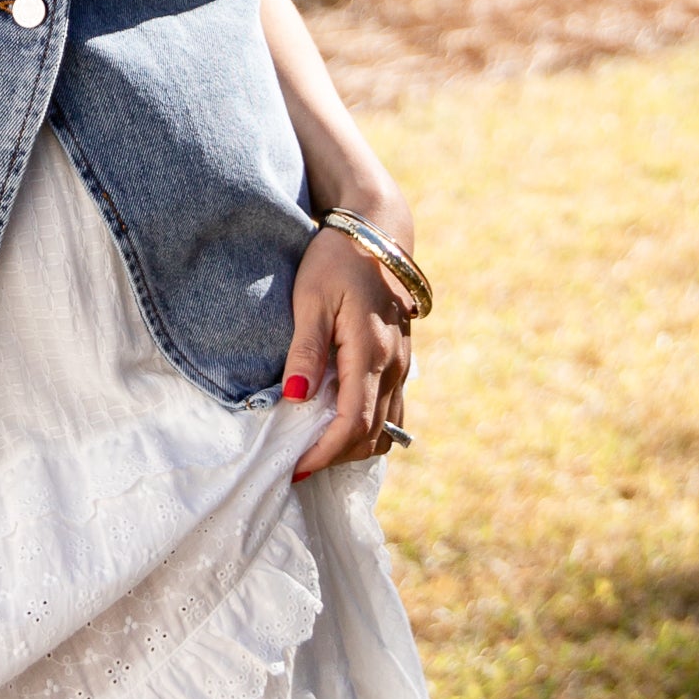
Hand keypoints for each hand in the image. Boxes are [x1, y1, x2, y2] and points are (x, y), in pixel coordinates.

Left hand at [283, 228, 414, 479]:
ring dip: (354, 447)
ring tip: (316, 449)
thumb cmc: (336, 261)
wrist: (377, 232)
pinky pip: (391, 410)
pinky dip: (368, 429)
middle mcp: (394, 365)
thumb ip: (305, 351)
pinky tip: (338, 427)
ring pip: (387, 428)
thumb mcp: (310, 299)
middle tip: (298, 463)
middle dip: (335, 456)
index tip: (296, 467)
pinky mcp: (400, 361)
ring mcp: (402, 365)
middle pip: (371, 435)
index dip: (325, 453)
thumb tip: (295, 398)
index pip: (353, 423)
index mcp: (371, 352)